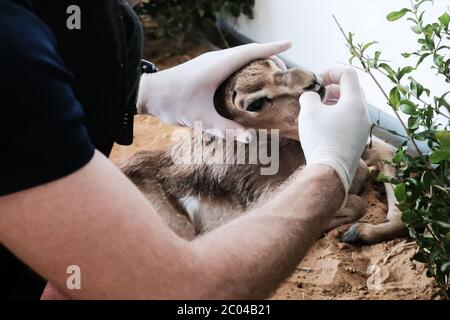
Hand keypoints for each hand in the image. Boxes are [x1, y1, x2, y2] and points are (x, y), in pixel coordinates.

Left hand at [137, 41, 292, 141]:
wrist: (147, 93)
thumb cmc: (172, 102)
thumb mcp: (200, 118)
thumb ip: (225, 129)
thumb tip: (248, 138)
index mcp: (218, 65)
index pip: (251, 52)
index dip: (272, 47)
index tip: (290, 43)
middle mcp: (215, 59)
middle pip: (248, 52)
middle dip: (268, 55)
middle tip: (283, 70)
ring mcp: (209, 61)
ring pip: (239, 55)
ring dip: (256, 59)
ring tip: (270, 72)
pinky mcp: (204, 67)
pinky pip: (231, 61)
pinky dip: (244, 65)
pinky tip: (246, 79)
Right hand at [298, 68, 370, 192]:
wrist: (331, 172)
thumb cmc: (321, 139)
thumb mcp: (309, 112)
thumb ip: (309, 97)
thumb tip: (311, 97)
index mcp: (354, 102)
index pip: (348, 74)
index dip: (331, 71)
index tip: (317, 80)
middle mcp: (363, 113)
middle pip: (351, 90)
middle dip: (332, 88)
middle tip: (317, 95)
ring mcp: (362, 128)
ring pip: (351, 106)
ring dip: (334, 103)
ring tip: (318, 111)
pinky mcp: (358, 141)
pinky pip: (350, 121)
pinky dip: (337, 117)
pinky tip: (323, 126)